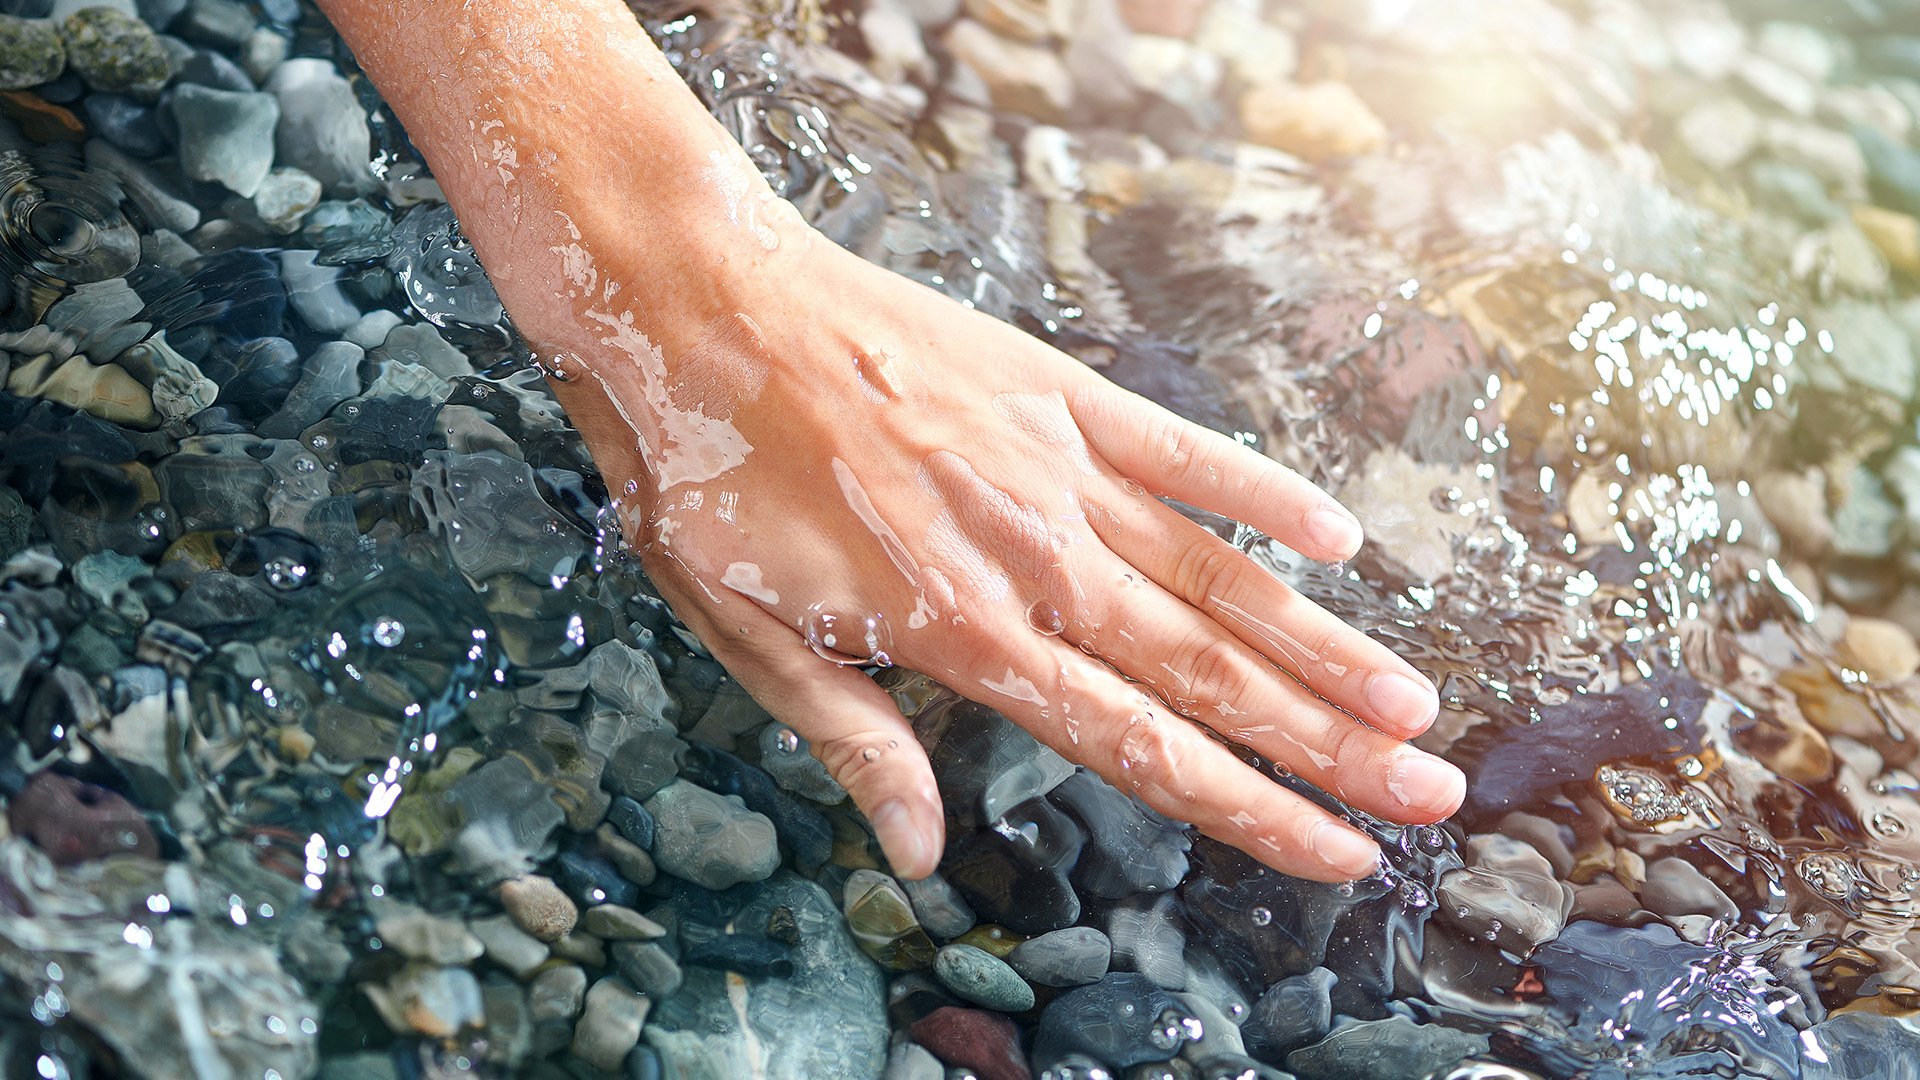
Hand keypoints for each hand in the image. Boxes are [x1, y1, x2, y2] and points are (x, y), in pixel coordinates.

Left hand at [551, 230, 1464, 882]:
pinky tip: (1336, 537)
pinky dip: (1263, 492)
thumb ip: (857, 738)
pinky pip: (1184, 451)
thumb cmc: (707, 477)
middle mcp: (1037, 560)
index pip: (1143, 749)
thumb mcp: (748, 634)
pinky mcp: (1058, 392)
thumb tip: (924, 850)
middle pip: (1212, 676)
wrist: (696, 302)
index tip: (1342, 859)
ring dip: (1322, 646)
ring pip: (1219, 577)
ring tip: (1414, 701)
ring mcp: (1058, 470)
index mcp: (965, 635)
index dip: (1253, 812)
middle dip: (1331, 748)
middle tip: (1432, 797)